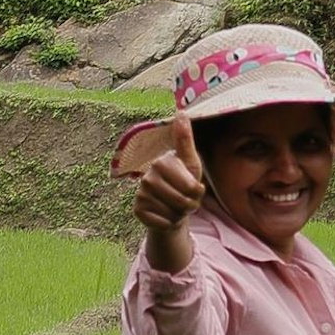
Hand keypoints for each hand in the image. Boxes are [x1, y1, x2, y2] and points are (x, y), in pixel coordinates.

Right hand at [134, 113, 205, 272]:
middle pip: (181, 201)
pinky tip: (165, 214)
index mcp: (161, 162)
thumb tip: (181, 112)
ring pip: (172, 213)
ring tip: (176, 207)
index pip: (190, 186)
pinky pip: (161, 222)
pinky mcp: (137, 210)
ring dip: (179, 214)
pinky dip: (168, 222)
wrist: (169, 206)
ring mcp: (140, 194)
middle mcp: (147, 177)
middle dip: (189, 205)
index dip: (197, 193)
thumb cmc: (183, 182)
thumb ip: (185, 139)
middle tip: (186, 201)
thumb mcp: (190, 161)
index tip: (195, 189)